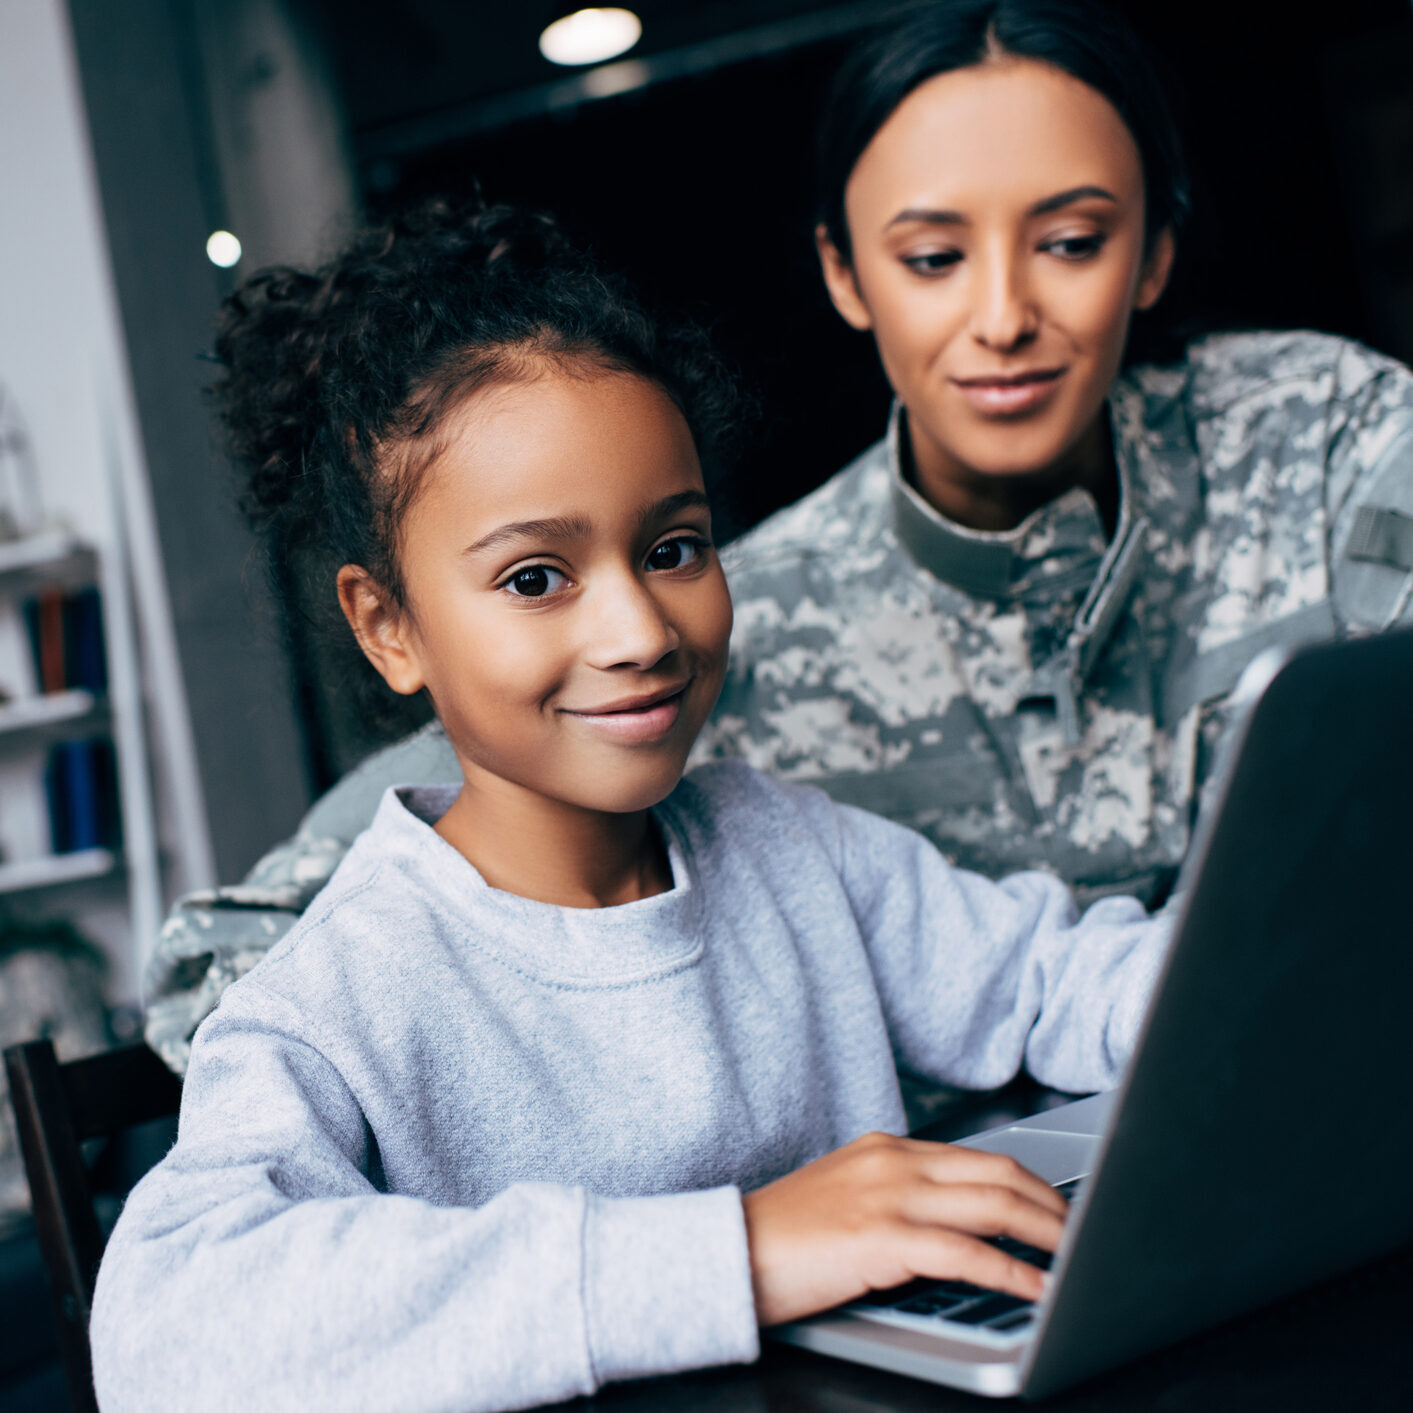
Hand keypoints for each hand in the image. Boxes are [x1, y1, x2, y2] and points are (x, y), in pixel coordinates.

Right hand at [741, 1131, 1066, 1325]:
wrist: (727, 1251)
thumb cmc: (783, 1237)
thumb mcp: (847, 1198)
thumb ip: (898, 1197)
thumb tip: (955, 1225)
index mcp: (887, 1148)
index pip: (979, 1158)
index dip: (1029, 1184)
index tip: (1058, 1207)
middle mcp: (894, 1162)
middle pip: (999, 1174)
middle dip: (1052, 1204)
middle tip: (1082, 1232)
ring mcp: (889, 1197)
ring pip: (994, 1206)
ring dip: (1046, 1234)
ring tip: (1076, 1258)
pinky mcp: (882, 1239)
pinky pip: (967, 1254)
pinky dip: (1012, 1272)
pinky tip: (1036, 1288)